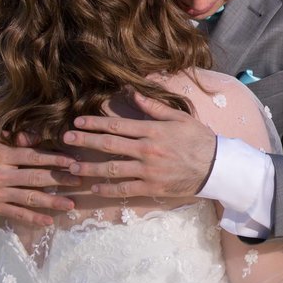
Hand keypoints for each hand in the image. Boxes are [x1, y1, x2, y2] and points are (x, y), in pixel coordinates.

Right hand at [0, 137, 79, 226]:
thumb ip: (14, 137)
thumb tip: (37, 137)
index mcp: (1, 155)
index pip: (34, 157)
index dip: (56, 159)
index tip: (74, 160)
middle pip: (36, 177)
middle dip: (61, 179)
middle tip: (81, 179)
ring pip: (29, 198)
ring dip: (52, 201)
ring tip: (71, 204)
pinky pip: (16, 214)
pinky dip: (33, 218)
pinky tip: (49, 220)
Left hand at [64, 92, 216, 198]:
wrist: (216, 166)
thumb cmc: (199, 139)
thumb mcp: (179, 118)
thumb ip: (154, 107)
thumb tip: (133, 93)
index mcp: (152, 130)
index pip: (117, 125)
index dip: (95, 123)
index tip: (78, 121)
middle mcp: (146, 149)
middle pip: (109, 144)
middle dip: (85, 141)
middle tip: (65, 138)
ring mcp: (148, 170)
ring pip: (111, 168)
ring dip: (89, 167)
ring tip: (72, 166)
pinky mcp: (151, 187)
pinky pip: (124, 189)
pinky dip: (107, 189)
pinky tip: (94, 187)